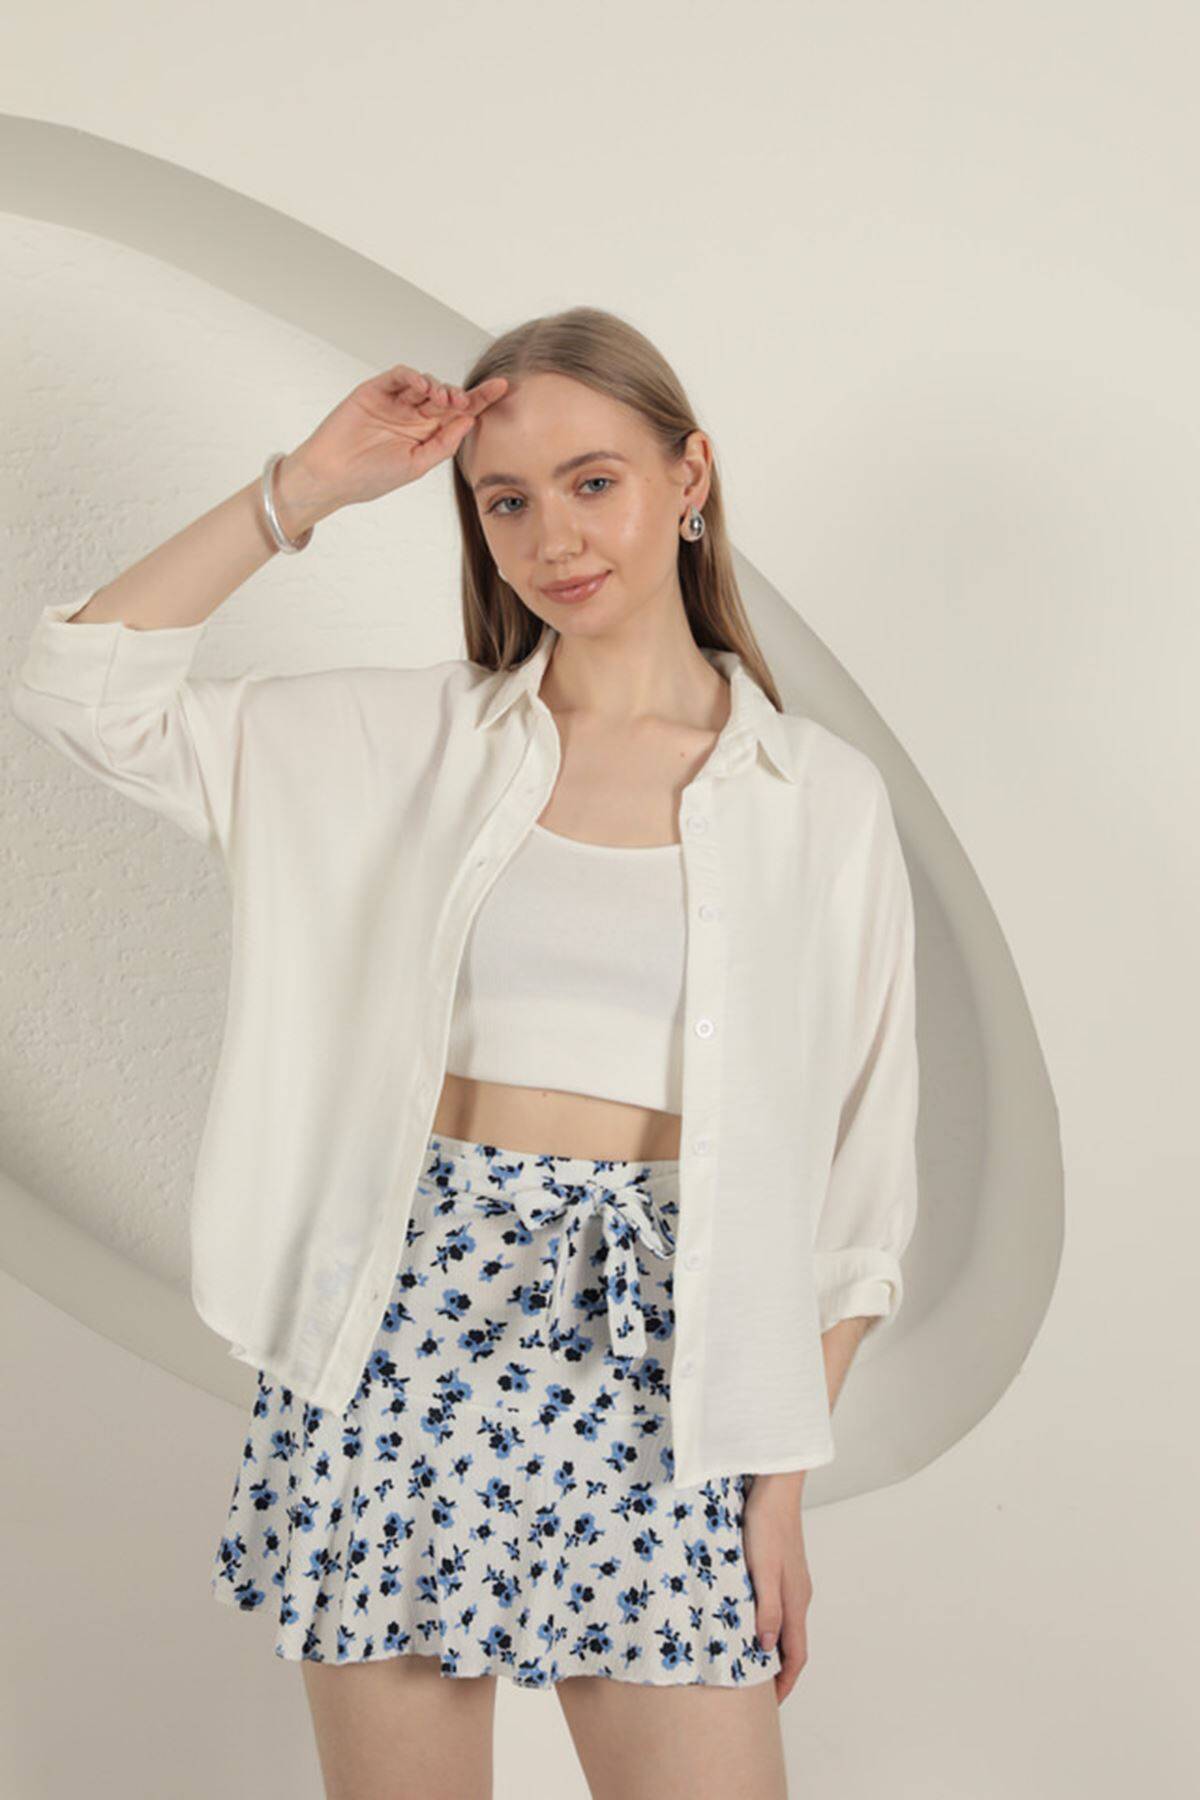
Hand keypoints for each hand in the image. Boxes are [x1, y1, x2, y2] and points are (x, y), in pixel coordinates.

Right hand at [283, 363, 509, 513]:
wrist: (333, 476)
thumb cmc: (371, 477)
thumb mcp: (417, 465)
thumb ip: (444, 443)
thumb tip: (470, 421)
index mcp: (426, 433)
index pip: (458, 413)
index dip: (480, 399)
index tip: (502, 388)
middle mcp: (413, 415)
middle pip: (446, 395)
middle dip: (459, 395)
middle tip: (461, 402)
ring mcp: (394, 401)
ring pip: (425, 382)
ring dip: (438, 386)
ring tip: (440, 399)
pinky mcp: (375, 390)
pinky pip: (399, 375)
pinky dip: (413, 376)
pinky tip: (422, 388)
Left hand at [742, 1475, 812, 1702]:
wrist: (775, 1484)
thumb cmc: (767, 1524)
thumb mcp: (762, 1570)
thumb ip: (767, 1609)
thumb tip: (767, 1650)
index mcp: (796, 1601)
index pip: (796, 1655)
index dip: (785, 1682)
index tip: (770, 1705)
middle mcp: (798, 1594)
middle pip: (792, 1642)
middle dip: (778, 1669)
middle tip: (755, 1688)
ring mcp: (791, 1580)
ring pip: (784, 1623)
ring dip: (771, 1645)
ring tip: (748, 1658)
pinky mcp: (781, 1565)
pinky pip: (777, 1604)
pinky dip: (766, 1620)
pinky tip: (747, 1616)